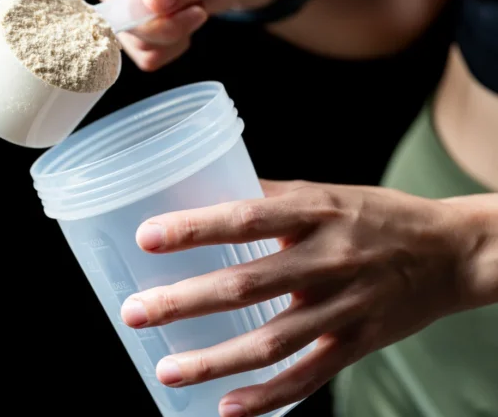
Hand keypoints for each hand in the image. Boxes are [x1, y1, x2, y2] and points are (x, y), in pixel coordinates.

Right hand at [93, 0, 286, 70]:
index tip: (197, 11)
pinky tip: (179, 22)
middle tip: (199, 10)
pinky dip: (162, 46)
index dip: (160, 20)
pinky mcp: (121, 8)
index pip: (125, 0)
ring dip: (167, 40)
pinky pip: (134, 48)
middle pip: (124, 23)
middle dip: (168, 31)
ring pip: (129, 41)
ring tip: (190, 11)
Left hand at [120, 180, 487, 416]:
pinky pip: (310, 376)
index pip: (245, 218)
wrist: (451, 251)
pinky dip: (269, 396)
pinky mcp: (360, 342)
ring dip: (215, 360)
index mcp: (315, 211)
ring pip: (272, 341)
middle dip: (185, 301)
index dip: (195, 228)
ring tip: (166, 370)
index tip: (147, 237)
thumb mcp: (325, 191)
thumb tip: (209, 192)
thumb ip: (270, 195)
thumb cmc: (377, 215)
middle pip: (247, 285)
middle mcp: (329, 258)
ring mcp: (345, 305)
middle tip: (136, 312)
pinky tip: (227, 407)